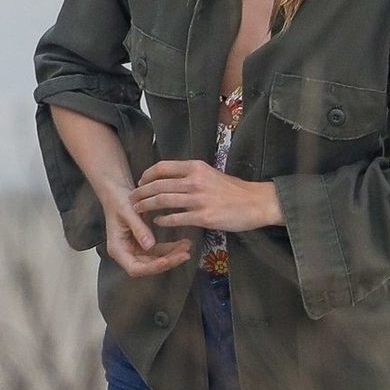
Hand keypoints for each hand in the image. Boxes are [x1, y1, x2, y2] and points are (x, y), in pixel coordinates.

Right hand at [101, 184, 193, 278]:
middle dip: (167, 262)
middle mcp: (126, 254)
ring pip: (156, 260)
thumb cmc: (118, 200)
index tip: (166, 260)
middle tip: (184, 254)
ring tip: (187, 247)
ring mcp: (136, 250)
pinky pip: (160, 252)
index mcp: (117, 249)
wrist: (116, 192)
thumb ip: (138, 229)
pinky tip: (183, 244)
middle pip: (148, 267)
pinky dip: (171, 249)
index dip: (151, 267)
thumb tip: (149, 246)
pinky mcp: (144, 244)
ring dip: (172, 256)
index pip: (135, 269)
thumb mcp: (127, 212)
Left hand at [132, 160, 284, 231]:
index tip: (140, 182)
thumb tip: (172, 179)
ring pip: (163, 201)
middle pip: (158, 185)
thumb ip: (192, 175)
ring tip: (138, 211)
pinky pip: (176, 218)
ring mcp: (198, 199)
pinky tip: (157, 222)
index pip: (162, 167)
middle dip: (141, 193)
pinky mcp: (203, 217)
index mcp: (196, 167)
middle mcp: (195, 181)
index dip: (147, 175)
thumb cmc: (235, 190)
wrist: (256, 202)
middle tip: (132, 199)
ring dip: (147, 206)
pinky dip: (163, 220)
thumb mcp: (211, 174)